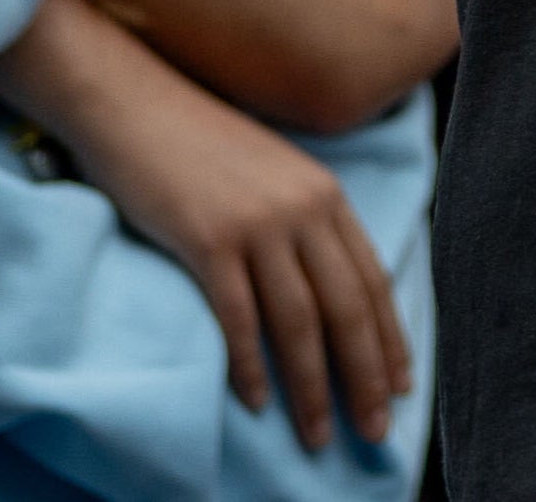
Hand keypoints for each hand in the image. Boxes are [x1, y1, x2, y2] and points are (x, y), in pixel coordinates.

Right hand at [51, 68, 415, 447]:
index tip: (401, 387)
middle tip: (374, 430)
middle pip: (347, 307)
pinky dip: (250, 366)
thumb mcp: (273, 174)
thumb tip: (331, 293)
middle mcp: (302, 207)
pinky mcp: (208, 239)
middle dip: (365, 376)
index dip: (390, 338)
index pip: (372, 279)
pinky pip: (239, 318)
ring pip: (300, 322)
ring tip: (317, 434)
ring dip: (312, 387)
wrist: (134, 101)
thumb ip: (306, 221)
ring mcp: (256, 223)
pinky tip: (257, 401)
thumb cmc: (198, 145)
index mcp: (325, 192)